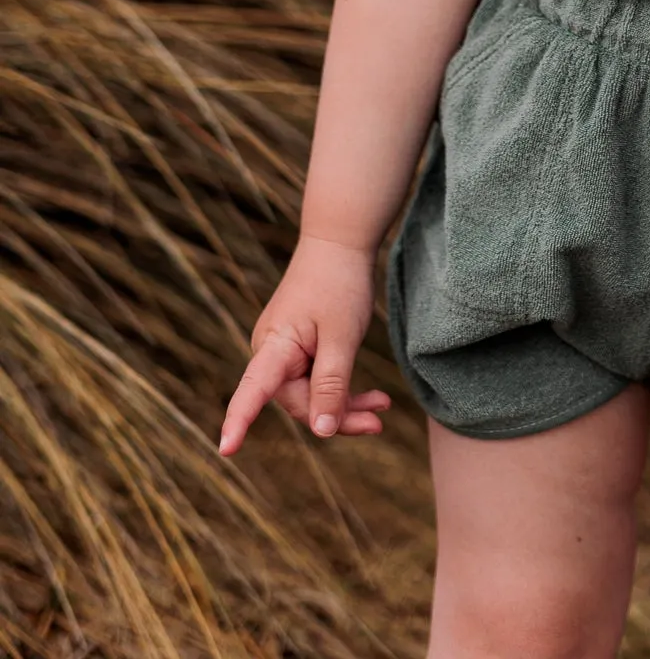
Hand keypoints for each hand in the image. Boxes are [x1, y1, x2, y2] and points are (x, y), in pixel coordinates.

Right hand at [218, 235, 390, 456]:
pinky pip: (317, 380)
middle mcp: (271, 352)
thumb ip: (331, 384)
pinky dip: (343, 389)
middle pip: (299, 402)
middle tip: (377, 421)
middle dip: (336, 415)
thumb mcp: (342, 336)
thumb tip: (322, 432)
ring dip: (345, 405)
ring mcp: (285, 352)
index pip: (253, 390)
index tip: (226, 449)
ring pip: (311, 394)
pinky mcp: (299, 349)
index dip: (239, 420)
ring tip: (381, 409)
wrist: (340, 243)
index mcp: (274, 346)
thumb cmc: (339, 283)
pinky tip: (372, 398)